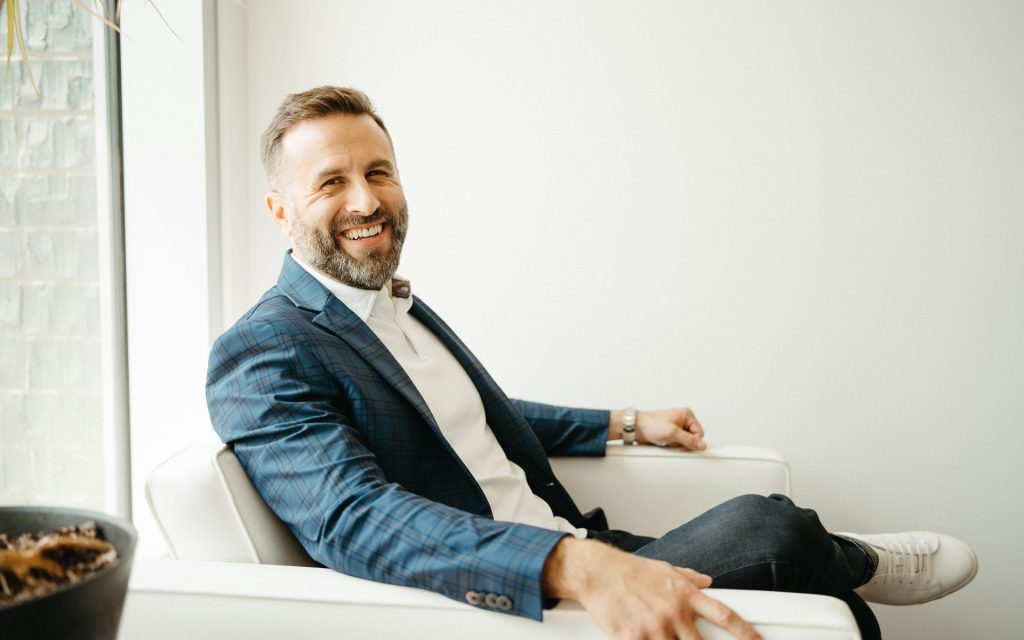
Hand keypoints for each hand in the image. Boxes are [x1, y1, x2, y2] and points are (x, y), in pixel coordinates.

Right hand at [544, 538, 760, 639]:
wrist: (598, 573)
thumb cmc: (629, 571)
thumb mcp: (665, 570)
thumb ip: (689, 578)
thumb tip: (706, 581)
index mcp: (685, 595)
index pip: (725, 616)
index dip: (746, 633)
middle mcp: (674, 613)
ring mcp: (655, 629)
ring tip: (664, 636)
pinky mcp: (634, 639)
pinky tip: (643, 637)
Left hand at [637, 407, 705, 449]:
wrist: (637, 428)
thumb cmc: (651, 424)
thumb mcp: (672, 433)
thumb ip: (689, 440)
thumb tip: (702, 445)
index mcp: (687, 415)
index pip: (699, 433)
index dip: (692, 441)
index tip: (684, 444)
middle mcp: (683, 420)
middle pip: (692, 438)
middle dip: (683, 443)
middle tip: (672, 441)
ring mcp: (677, 427)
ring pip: (685, 442)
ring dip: (677, 445)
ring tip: (667, 441)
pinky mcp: (672, 433)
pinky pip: (678, 443)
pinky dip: (672, 445)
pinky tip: (665, 443)